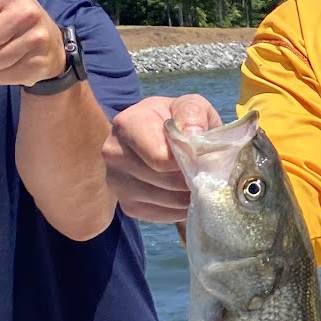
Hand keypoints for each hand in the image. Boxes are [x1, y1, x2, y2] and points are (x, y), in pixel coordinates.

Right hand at [104, 93, 221, 220]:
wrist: (160, 137)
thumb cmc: (178, 121)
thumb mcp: (191, 106)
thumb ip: (193, 115)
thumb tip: (192, 136)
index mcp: (127, 125)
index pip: (160, 158)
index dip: (189, 160)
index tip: (202, 155)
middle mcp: (115, 155)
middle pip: (167, 181)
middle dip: (193, 178)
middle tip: (205, 169)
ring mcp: (117, 184)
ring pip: (169, 200)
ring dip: (191, 194)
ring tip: (196, 179)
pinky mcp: (128, 207)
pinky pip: (165, 215)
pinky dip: (182, 207)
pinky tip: (184, 191)